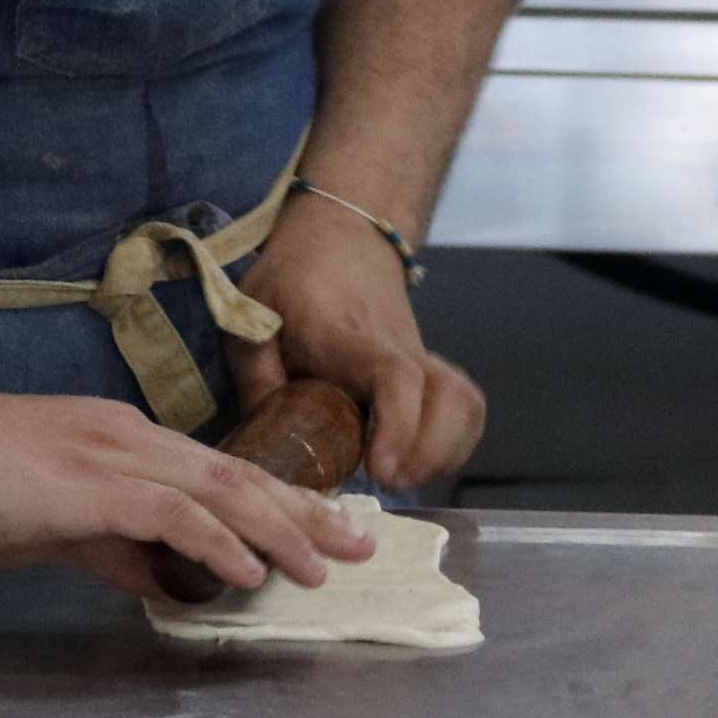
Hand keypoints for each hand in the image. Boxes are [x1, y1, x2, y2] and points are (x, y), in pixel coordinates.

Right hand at [0, 366, 375, 605]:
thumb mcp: (51, 526)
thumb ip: (111, 549)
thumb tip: (164, 580)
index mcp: (125, 448)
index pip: (221, 476)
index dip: (281, 504)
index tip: (328, 531)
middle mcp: (132, 441)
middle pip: (240, 476)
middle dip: (306, 513)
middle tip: (362, 546)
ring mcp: (111, 456)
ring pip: (218, 489)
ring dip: (278, 530)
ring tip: (323, 568)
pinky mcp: (85, 483)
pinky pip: (167, 511)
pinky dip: (215, 540)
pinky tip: (245, 571)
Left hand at [233, 191, 489, 490]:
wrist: (341, 234)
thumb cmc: (292, 279)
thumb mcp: (252, 321)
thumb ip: (258, 382)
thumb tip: (267, 447)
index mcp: (350, 336)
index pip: (395, 376)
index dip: (399, 425)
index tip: (382, 467)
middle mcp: (398, 346)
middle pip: (449, 397)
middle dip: (430, 453)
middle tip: (388, 483)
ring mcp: (422, 356)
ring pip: (466, 403)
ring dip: (447, 452)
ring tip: (404, 478)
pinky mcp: (430, 367)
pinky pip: (465, 406)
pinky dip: (455, 442)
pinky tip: (421, 462)